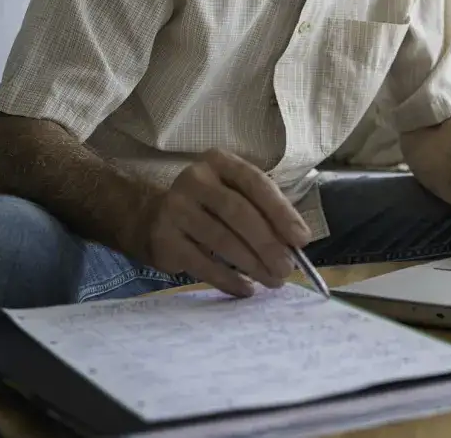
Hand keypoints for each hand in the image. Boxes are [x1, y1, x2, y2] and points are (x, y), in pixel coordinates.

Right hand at [134, 149, 312, 296]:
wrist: (148, 217)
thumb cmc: (206, 205)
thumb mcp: (233, 193)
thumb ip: (262, 210)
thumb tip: (295, 244)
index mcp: (219, 162)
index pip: (256, 184)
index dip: (281, 212)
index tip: (301, 239)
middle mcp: (195, 180)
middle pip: (239, 213)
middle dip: (268, 244)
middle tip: (286, 268)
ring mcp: (176, 208)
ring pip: (222, 240)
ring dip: (252, 265)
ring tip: (272, 280)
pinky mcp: (164, 239)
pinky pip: (202, 264)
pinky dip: (228, 279)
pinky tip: (245, 288)